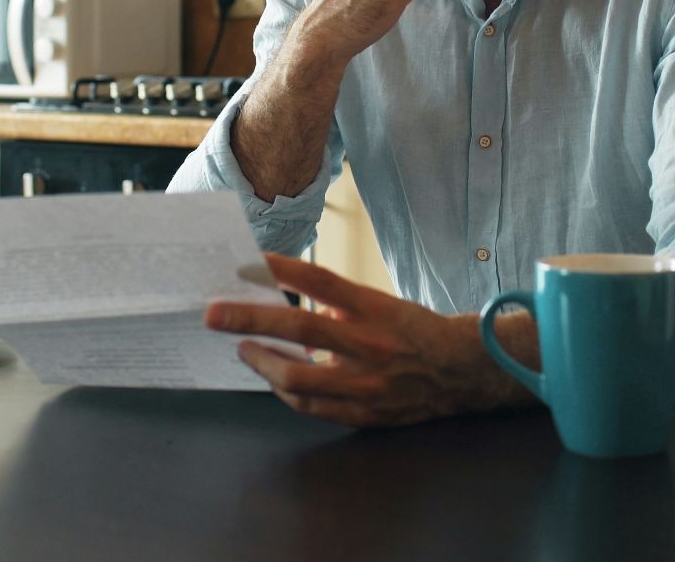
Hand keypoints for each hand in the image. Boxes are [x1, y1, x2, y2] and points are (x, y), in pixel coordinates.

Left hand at [206, 254, 525, 427]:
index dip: (281, 269)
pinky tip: (273, 378)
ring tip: (243, 349)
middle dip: (251, 320)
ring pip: (300, 378)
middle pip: (301, 328)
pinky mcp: (365, 413)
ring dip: (262, 363)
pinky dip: (286, 392)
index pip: (321, 281)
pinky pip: (312, 407)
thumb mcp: (380, 304)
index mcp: (376, 309)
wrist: (460, 372)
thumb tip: (282, 297)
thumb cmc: (412, 331)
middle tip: (214, 314)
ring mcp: (367, 383)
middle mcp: (371, 345)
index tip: (246, 262)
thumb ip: (336, 302)